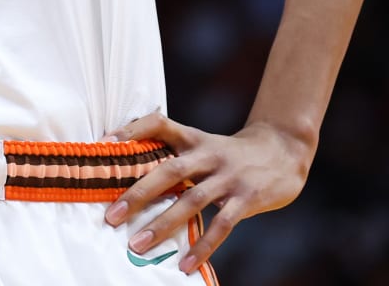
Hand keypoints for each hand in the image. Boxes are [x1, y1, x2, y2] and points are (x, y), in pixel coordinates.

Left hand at [102, 114, 311, 274]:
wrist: (284, 150)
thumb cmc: (233, 154)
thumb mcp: (205, 145)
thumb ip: (176, 157)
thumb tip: (133, 179)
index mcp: (194, 139)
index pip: (160, 123)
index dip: (132, 129)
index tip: (104, 143)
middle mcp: (209, 155)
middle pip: (169, 170)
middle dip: (138, 194)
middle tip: (111, 216)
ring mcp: (229, 177)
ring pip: (192, 200)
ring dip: (163, 225)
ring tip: (138, 245)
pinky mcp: (247, 198)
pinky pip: (222, 225)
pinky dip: (203, 246)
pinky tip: (186, 265)